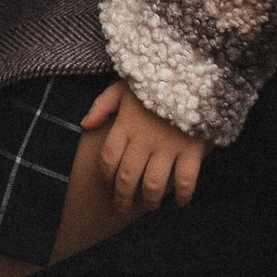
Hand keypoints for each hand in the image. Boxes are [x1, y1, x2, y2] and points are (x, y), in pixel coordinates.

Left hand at [83, 80, 208, 211]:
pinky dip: (183, 195)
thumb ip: (102, 106)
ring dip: (150, 200)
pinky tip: (181, 202)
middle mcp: (143, 140)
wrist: (191, 68)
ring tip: (150, 205)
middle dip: (123, 198)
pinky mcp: (191, 149)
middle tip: (123, 207)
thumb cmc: (154, 78)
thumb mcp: (123, 85)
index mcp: (125, 125)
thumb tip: (84, 125)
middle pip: (127, 178)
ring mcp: (167, 146)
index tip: (108, 185)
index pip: (108, 159)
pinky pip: (185, 180)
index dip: (106, 176)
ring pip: (152, 184)